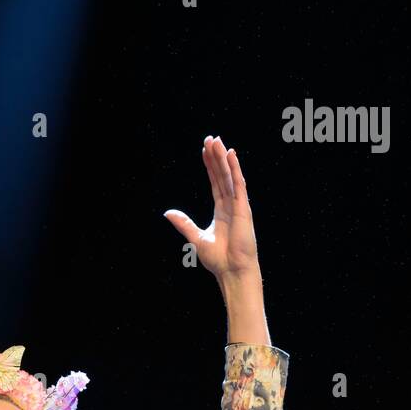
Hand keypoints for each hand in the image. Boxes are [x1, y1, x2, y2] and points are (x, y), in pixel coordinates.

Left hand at [164, 135, 259, 280]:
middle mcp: (230, 205)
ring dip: (224, 158)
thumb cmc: (218, 259)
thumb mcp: (195, 237)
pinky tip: (231, 155)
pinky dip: (235, 169)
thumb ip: (184, 223)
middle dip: (216, 157)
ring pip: (229, 176)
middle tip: (210, 138)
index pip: (215, 182)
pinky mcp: (243, 208)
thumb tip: (168, 213)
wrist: (231, 270)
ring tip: (217, 141)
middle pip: (222, 175)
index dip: (210, 166)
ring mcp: (238, 205)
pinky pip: (238, 184)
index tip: (205, 151)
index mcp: (221, 211)